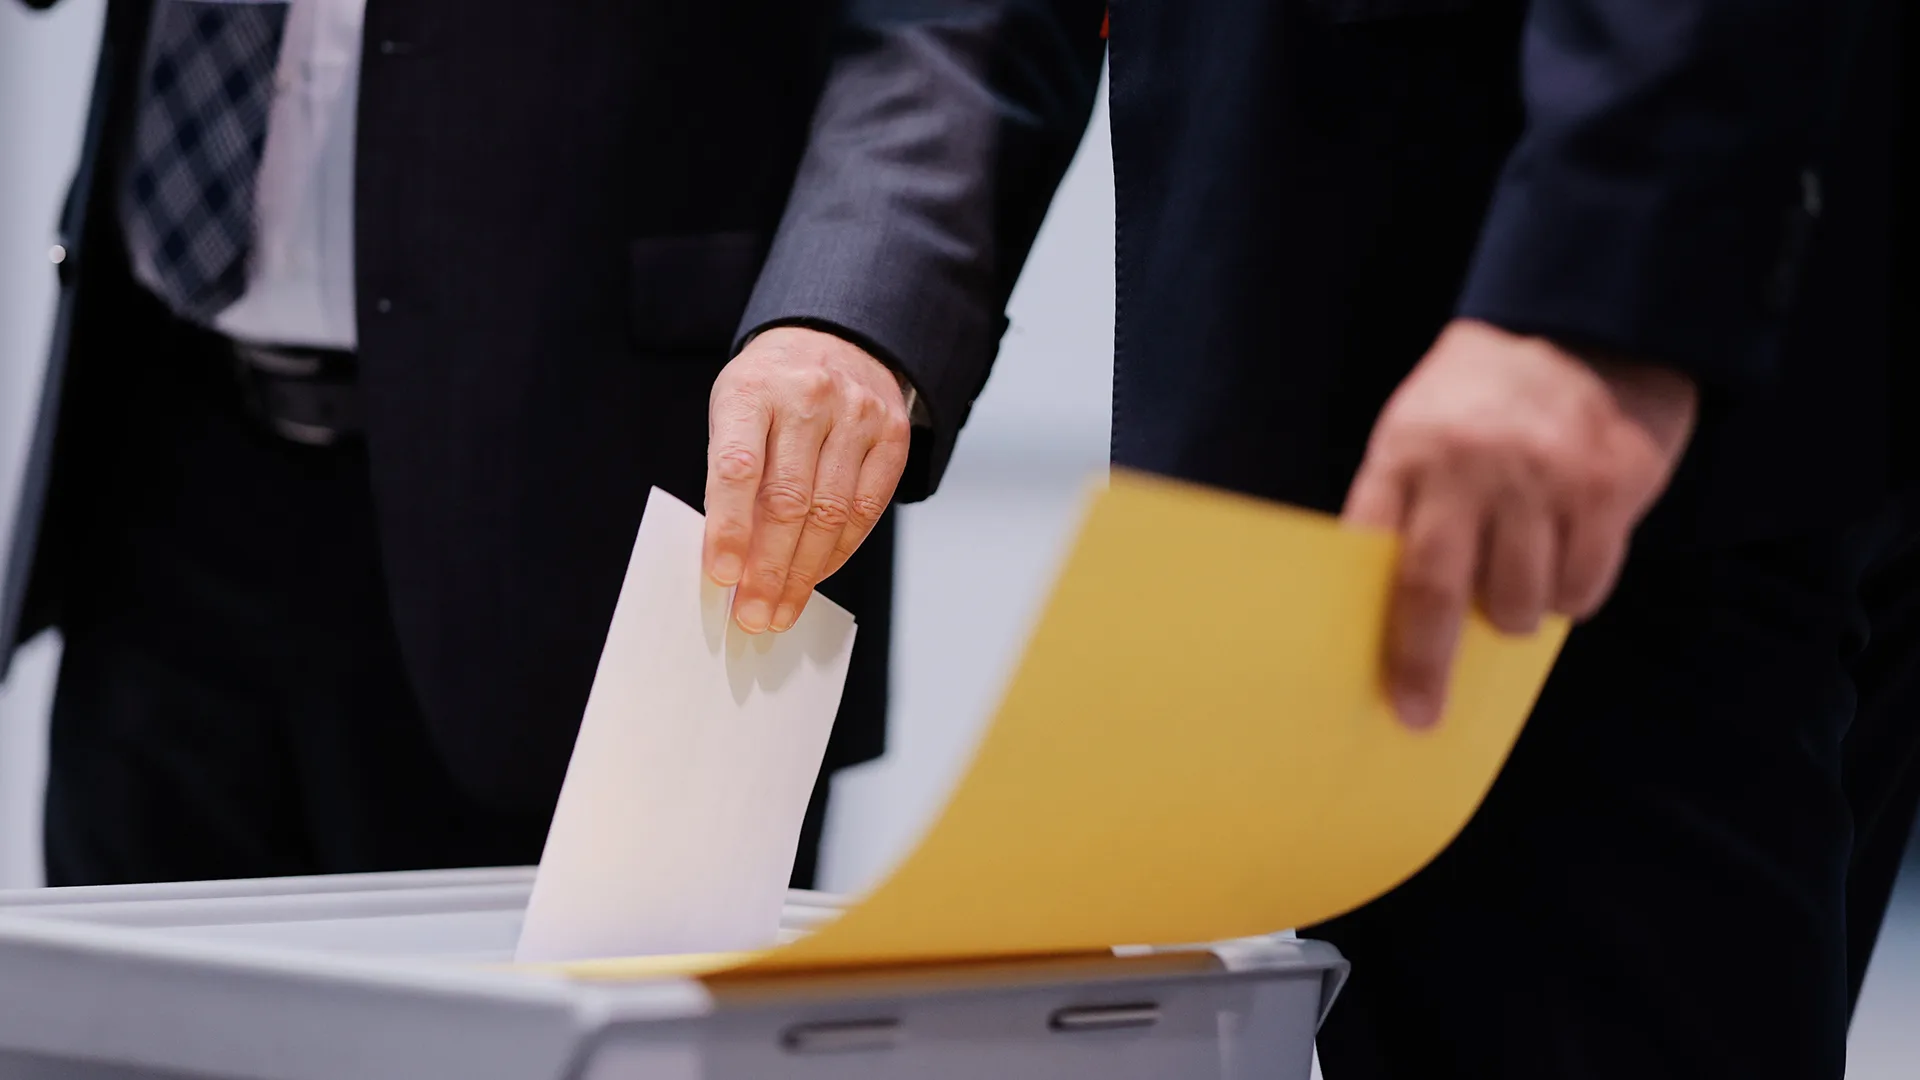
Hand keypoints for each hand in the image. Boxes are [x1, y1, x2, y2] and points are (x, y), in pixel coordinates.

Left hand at [703, 326, 911, 632]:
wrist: (835, 337)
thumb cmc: (769, 390)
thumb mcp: (733, 411)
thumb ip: (730, 477)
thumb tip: (731, 561)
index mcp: (751, 389)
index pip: (738, 467)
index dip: (730, 528)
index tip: (721, 576)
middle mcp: (807, 398)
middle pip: (788, 501)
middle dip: (768, 569)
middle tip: (752, 615)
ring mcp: (856, 415)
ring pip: (829, 513)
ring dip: (803, 572)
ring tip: (781, 609)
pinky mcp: (892, 434)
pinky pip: (865, 508)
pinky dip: (839, 551)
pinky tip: (816, 576)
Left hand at [1342, 319, 1697, 728]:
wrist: (1582, 324)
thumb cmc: (1480, 398)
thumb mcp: (1417, 431)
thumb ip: (1404, 508)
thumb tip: (1393, 615)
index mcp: (1409, 450)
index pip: (1381, 558)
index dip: (1383, 634)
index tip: (1387, 693)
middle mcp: (1472, 464)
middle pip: (1439, 590)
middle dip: (1428, 664)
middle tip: (1425, 711)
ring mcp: (1544, 475)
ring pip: (1521, 600)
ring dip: (1514, 616)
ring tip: (1512, 588)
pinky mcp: (1609, 484)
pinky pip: (1585, 583)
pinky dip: (1571, 595)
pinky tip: (1563, 562)